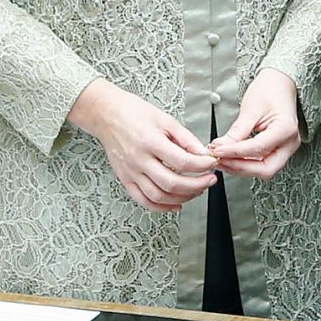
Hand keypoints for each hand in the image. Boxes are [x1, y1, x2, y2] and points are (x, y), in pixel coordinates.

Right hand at [69, 78, 216, 212]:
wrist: (107, 115)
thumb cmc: (135, 113)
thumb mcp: (166, 120)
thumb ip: (186, 138)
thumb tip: (203, 153)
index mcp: (151, 142)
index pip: (182, 161)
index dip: (202, 165)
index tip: (212, 163)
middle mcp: (139, 160)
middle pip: (172, 183)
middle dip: (197, 185)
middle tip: (210, 180)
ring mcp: (131, 173)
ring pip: (159, 196)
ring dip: (182, 197)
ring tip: (197, 190)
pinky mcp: (125, 180)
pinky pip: (143, 200)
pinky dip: (161, 206)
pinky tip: (176, 204)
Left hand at [210, 68, 301, 178]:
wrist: (280, 82)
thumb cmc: (270, 90)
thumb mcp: (251, 109)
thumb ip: (236, 132)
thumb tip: (219, 148)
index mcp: (286, 129)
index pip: (258, 149)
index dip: (234, 153)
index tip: (217, 151)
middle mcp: (290, 142)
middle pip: (265, 169)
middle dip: (241, 168)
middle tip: (220, 160)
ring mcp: (286, 147)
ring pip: (263, 169)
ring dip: (241, 167)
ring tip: (222, 159)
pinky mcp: (278, 149)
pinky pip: (262, 163)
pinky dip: (245, 163)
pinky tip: (231, 158)